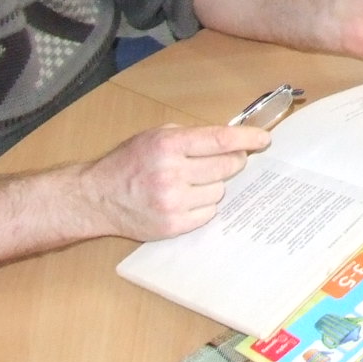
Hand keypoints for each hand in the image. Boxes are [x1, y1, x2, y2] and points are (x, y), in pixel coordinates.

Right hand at [78, 122, 270, 239]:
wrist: (98, 197)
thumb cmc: (129, 162)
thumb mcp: (157, 136)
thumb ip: (193, 136)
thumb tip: (233, 140)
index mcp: (169, 144)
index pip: (221, 140)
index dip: (248, 139)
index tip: (264, 140)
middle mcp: (171, 173)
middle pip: (227, 167)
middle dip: (233, 162)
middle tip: (226, 161)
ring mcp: (172, 202)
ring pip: (219, 191)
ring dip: (213, 186)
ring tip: (191, 183)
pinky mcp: (173, 225)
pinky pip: (208, 214)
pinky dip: (203, 206)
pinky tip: (185, 200)